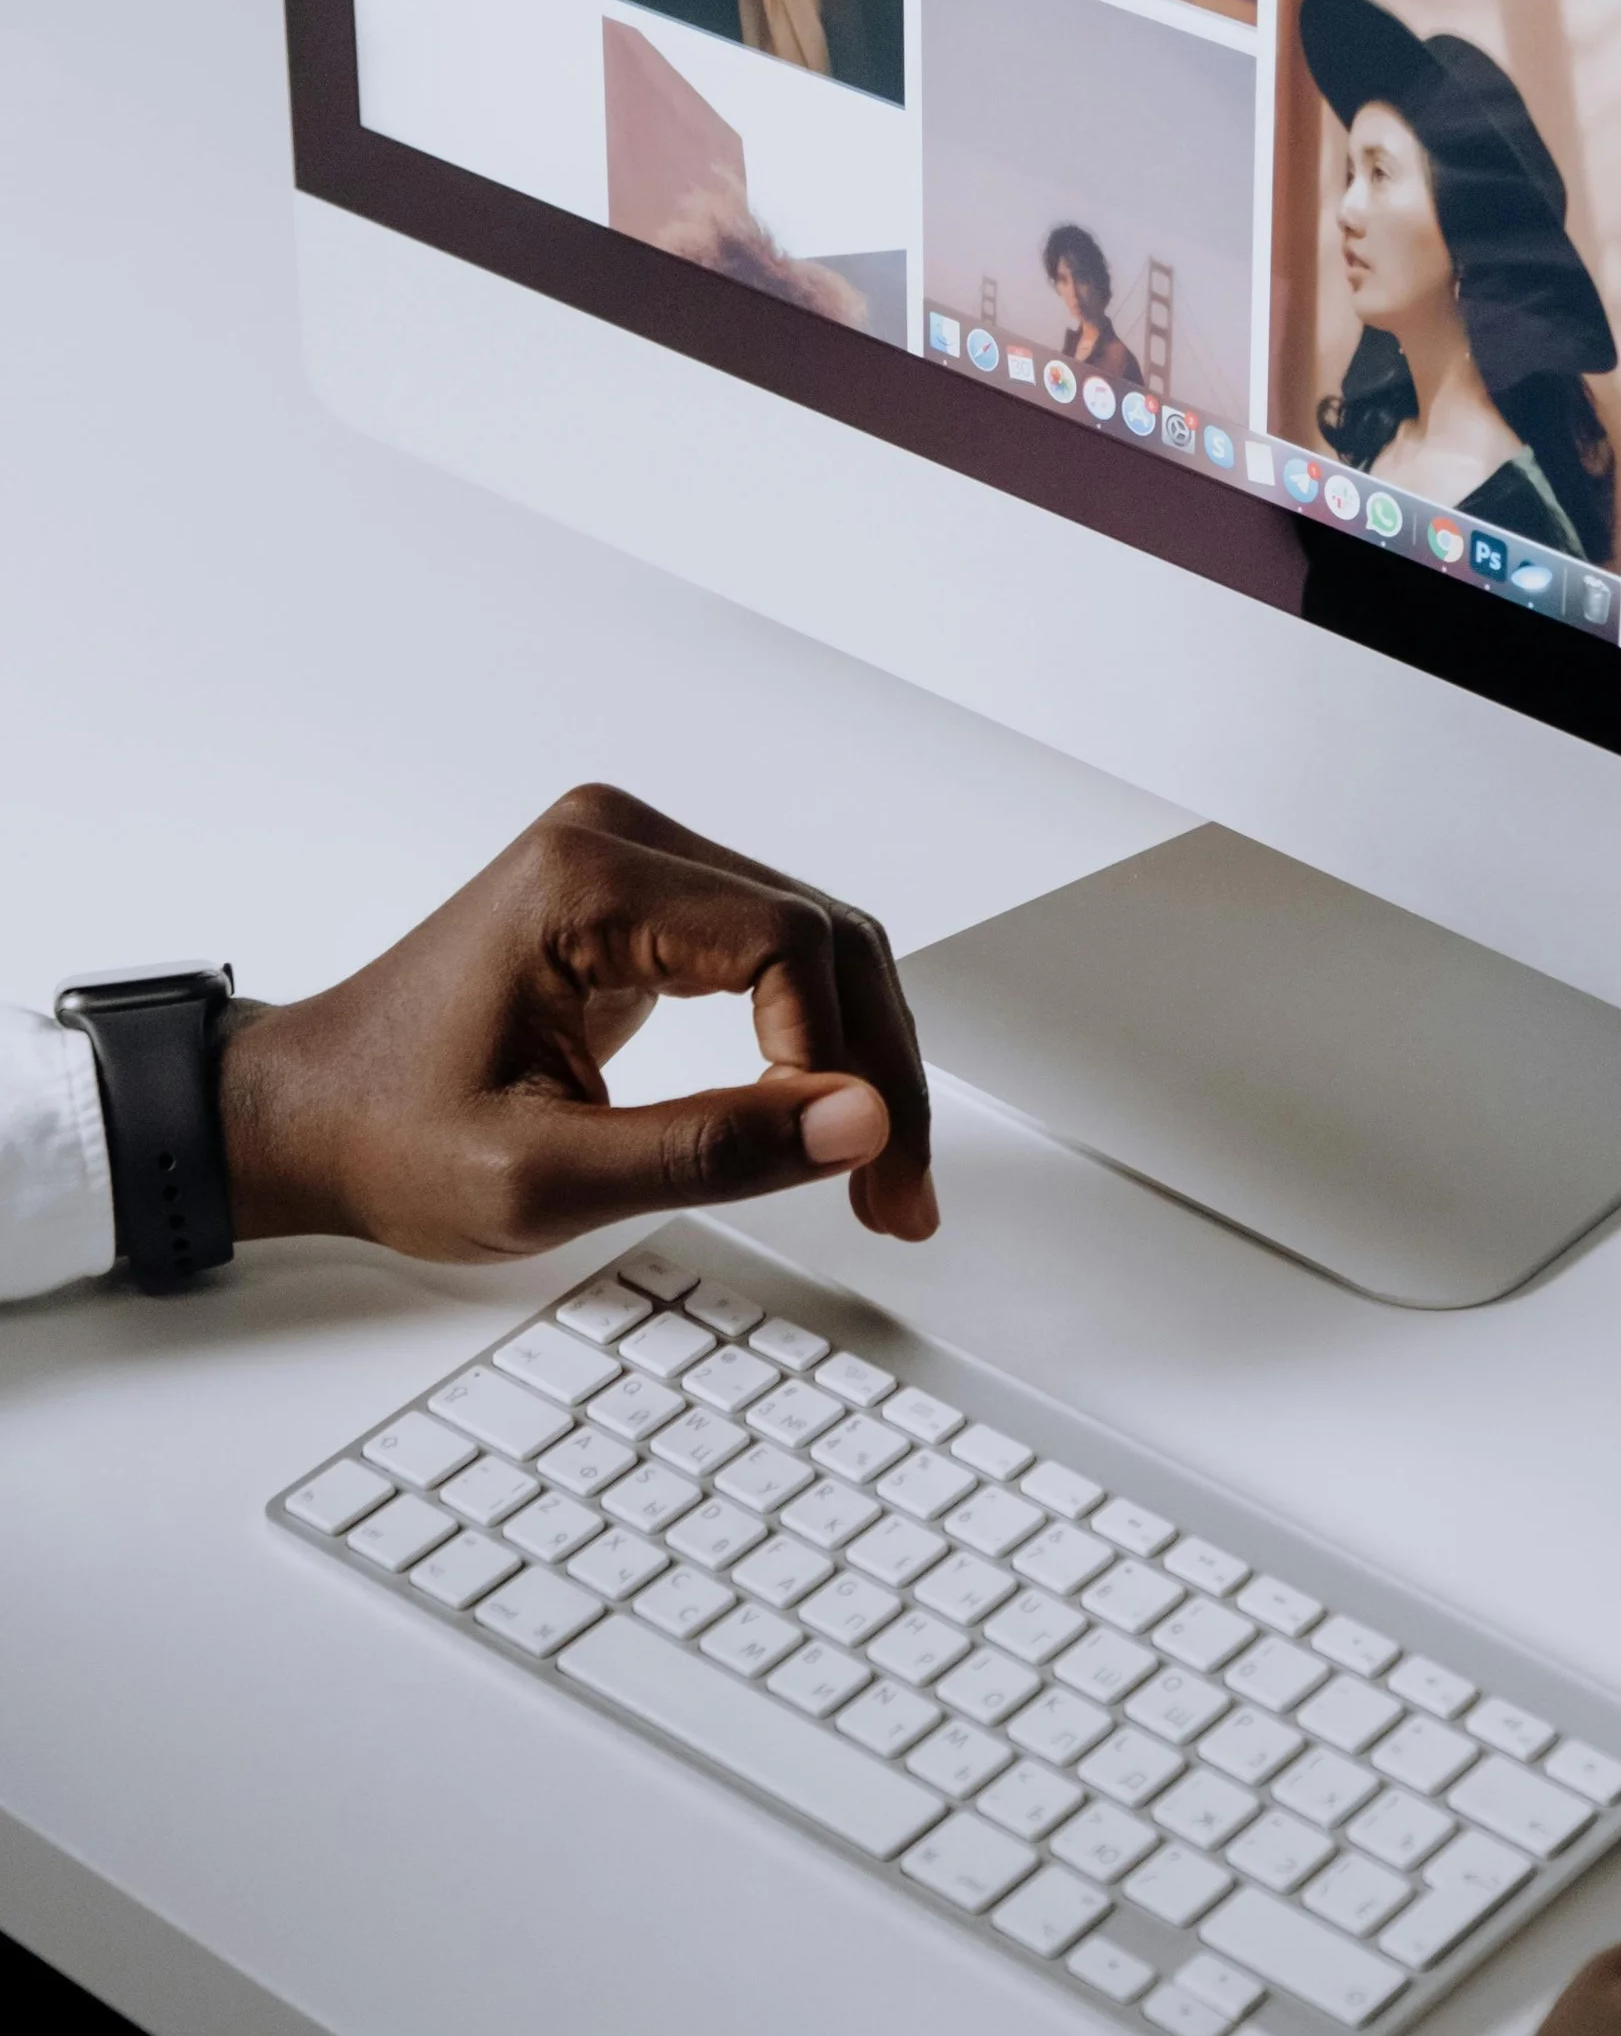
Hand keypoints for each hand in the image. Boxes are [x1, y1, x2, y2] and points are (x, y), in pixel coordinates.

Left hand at [217, 784, 935, 1260]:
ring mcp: (633, 864)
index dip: (839, 1057)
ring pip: (819, 944)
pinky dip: (818, 1040)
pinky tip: (834, 1120)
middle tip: (900, 1194)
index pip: (785, 942)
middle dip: (878, 1071)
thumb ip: (709, 1153)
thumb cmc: (386, 1136)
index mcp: (582, 883)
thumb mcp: (542, 1179)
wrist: (306, 1115)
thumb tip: (857, 1124)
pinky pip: (776, 955)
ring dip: (863, 1059)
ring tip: (882, 1178)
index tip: (850, 1165)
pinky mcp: (645, 904)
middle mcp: (616, 841)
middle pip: (822, 935)